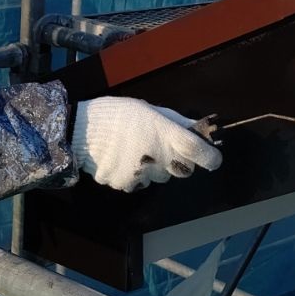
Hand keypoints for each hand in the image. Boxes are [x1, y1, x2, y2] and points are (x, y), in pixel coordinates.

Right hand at [72, 97, 223, 191]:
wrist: (81, 130)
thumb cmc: (118, 114)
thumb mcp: (149, 110)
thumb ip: (176, 122)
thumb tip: (199, 128)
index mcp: (165, 133)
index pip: (199, 152)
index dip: (211, 158)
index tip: (213, 160)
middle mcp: (158, 156)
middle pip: (184, 170)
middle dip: (180, 163)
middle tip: (164, 150)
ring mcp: (142, 174)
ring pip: (161, 178)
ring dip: (156, 169)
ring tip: (137, 152)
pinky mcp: (127, 185)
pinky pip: (140, 184)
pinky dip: (136, 176)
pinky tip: (124, 161)